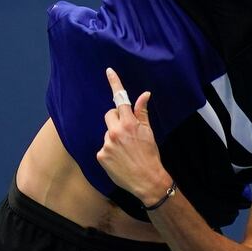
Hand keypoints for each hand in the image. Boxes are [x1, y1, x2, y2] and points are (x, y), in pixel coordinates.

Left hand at [95, 68, 171, 205]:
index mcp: (129, 124)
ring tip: (125, 150)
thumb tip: (144, 94)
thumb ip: (142, 112)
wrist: (147, 179)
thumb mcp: (149, 131)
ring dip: (114, 136)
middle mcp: (115, 132)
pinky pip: (103, 147)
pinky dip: (110, 151)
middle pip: (109, 115)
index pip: (121, 100)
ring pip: (107, 132)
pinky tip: (119, 158)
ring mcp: (106, 144)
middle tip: (126, 130)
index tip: (109, 71)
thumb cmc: (150, 154)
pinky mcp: (101, 156)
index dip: (115, 83)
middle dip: (116, 119)